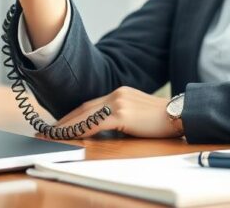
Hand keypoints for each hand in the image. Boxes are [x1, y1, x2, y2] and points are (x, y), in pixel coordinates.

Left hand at [51, 87, 181, 138]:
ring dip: (67, 126)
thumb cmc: (163, 119)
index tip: (59, 124)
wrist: (181, 114)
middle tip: (48, 130)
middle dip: (64, 120)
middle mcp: (116, 94)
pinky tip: (71, 135)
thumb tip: (105, 129)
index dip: (72, 115)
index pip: (90, 105)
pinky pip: (95, 123)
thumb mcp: (137, 114)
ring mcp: (118, 102)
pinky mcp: (121, 113)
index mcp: (120, 93)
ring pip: (85, 115)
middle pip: (83, 108)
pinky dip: (80, 129)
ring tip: (53, 135)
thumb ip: (121, 117)